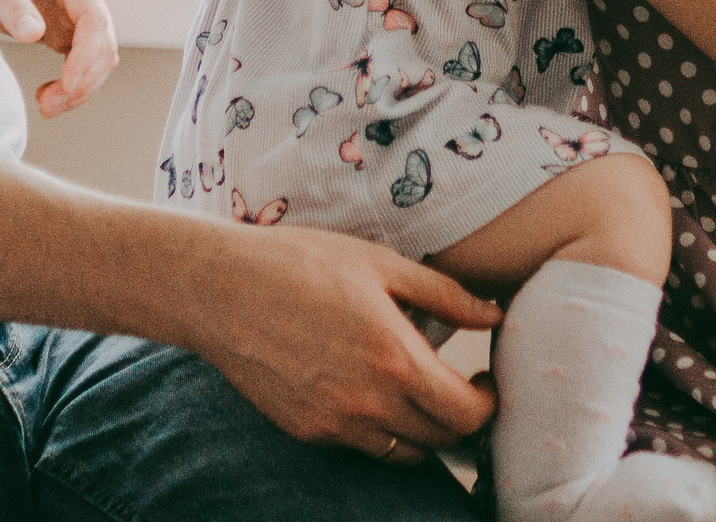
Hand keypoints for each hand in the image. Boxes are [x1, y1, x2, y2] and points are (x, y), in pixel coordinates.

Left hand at [0, 0, 117, 118]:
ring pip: (99, 52)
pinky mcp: (65, 22)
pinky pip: (82, 57)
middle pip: (104, 38)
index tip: (69, 85)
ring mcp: (75, 4)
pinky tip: (48, 93)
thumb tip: (33, 34)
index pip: (94, 14)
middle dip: (85, 77)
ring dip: (82, 83)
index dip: (87, 54)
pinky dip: (73, 80)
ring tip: (47, 104)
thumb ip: (8, 1)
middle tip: (50, 105)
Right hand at [193, 223, 498, 461]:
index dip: (487, 403)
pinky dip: (380, 429)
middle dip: (461, 418)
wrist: (221, 289)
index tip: (484, 382)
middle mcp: (369, 403)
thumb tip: (494, 314)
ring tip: (418, 391)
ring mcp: (335, 424)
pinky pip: (362, 445)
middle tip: (459, 386)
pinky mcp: (307, 431)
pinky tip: (371, 390)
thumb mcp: (381, 265)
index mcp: (395, 359)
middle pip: (442, 440)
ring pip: (404, 452)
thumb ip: (446, 296)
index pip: (467, 415)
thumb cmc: (302, 263)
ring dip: (423, 429)